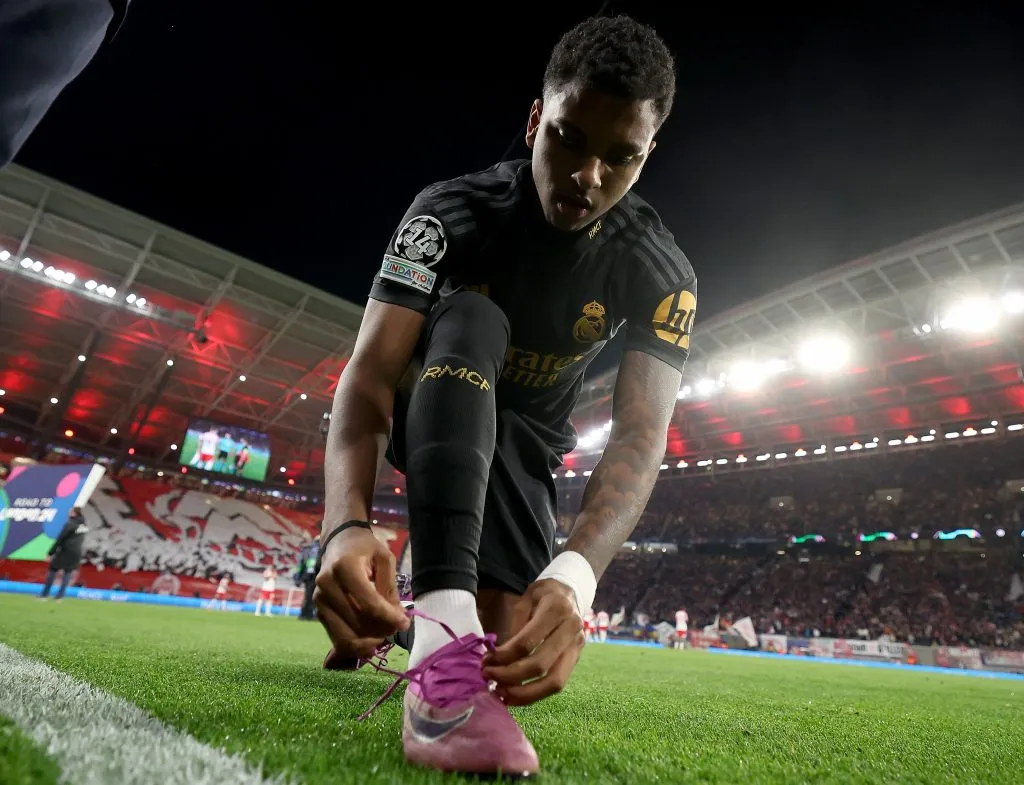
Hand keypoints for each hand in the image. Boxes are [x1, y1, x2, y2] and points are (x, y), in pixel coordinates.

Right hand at [313, 526, 408, 659]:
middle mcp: (327, 586)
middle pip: (358, 624)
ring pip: (346, 637)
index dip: (389, 618)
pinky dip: (357, 644)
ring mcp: (319, 601)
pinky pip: (338, 639)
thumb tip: (398, 617)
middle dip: (382, 631)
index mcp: (344, 568)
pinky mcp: (318, 612)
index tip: (405, 623)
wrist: (339, 542)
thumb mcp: (384, 559)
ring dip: (369, 642)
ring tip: (384, 632)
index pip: (369, 604)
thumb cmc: (365, 548)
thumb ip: (390, 587)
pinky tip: (371, 637)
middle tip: (396, 627)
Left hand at [481, 579, 584, 705]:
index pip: (527, 642)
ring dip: (525, 694)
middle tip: (489, 677)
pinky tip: (516, 694)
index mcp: (556, 609)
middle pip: (540, 665)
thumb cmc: (544, 595)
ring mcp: (577, 647)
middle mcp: (571, 630)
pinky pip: (557, 684)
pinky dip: (535, 694)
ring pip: (554, 682)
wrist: (571, 592)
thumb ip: (515, 627)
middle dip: (511, 676)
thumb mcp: (525, 600)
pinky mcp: (576, 659)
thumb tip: (499, 658)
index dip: (504, 656)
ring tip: (501, 694)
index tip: (486, 661)